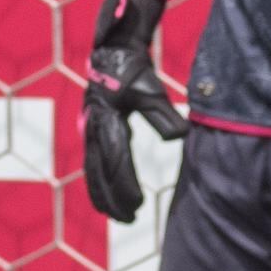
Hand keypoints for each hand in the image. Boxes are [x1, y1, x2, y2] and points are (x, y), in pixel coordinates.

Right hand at [78, 0, 185, 224]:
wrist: (111, 50)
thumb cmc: (134, 70)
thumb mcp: (151, 90)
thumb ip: (164, 115)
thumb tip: (180, 137)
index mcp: (108, 120)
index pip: (117, 163)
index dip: (126, 187)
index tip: (139, 206)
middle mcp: (94, 128)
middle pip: (100, 173)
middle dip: (112, 199)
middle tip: (128, 220)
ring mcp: (90, 129)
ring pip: (92, 170)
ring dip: (103, 195)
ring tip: (116, 215)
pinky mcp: (93, 129)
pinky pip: (92, 162)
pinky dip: (98, 181)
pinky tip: (106, 195)